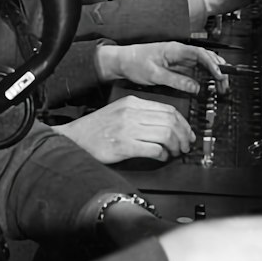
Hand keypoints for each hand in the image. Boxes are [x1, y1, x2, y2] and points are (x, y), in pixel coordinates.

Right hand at [58, 97, 194, 164]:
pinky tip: (162, 157)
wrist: (74, 139)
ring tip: (175, 153)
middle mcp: (131, 113)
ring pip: (165, 134)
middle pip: (170, 121)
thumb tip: (166, 125)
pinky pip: (153, 149)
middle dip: (183, 135)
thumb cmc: (96, 128)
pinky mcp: (124, 146)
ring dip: (176, 146)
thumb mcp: (119, 111)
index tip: (187, 132)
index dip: (183, 123)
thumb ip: (140, 114)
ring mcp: (127, 129)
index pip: (168, 109)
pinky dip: (163, 155)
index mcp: (132, 102)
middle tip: (185, 145)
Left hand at [97, 41, 229, 95]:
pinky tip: (208, 84)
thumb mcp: (154, 75)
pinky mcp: (176, 65)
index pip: (200, 54)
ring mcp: (178, 58)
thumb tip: (195, 87)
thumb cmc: (134, 62)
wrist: (121, 61)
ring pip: (202, 63)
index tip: (220, 75)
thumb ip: (176, 80)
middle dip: (218, 69)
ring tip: (221, 86)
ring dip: (213, 73)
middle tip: (224, 85)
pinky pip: (194, 69)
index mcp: (175, 49)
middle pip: (205, 57)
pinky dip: (204, 76)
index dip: (212, 64)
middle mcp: (179, 52)